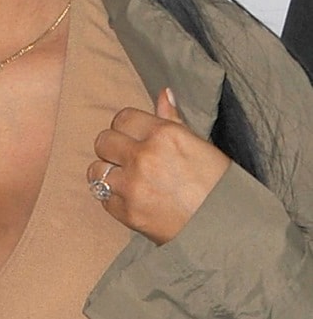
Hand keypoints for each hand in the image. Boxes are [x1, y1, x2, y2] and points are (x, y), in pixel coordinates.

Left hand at [87, 88, 230, 244]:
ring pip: (96, 170)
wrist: (228, 232)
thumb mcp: (198, 145)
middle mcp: (144, 157)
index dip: (127, 127)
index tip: (133, 137)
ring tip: (125, 179)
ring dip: (108, 173)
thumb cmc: (218, 185)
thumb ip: (172, 119)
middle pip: (103, 140)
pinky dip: (113, 198)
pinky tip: (131, 198)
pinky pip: (102, 198)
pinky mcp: (128, 213)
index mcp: (164, 135)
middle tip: (129, 158)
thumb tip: (163, 92)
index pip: (122, 118)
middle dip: (114, 148)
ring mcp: (133, 186)